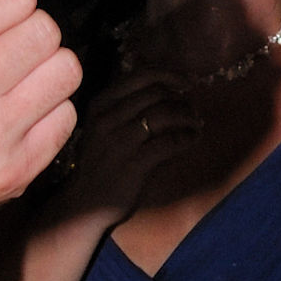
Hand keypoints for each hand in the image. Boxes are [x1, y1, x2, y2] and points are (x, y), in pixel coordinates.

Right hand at [59, 68, 199, 222]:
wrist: (84, 204)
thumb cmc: (99, 162)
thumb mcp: (101, 127)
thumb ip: (123, 105)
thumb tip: (163, 85)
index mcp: (100, 105)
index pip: (141, 76)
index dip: (170, 76)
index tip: (187, 83)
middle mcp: (107, 119)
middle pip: (156, 94)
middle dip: (181, 99)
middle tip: (193, 109)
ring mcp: (119, 142)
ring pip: (164, 115)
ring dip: (187, 116)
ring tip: (196, 123)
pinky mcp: (133, 165)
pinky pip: (169, 142)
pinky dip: (186, 137)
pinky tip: (192, 138)